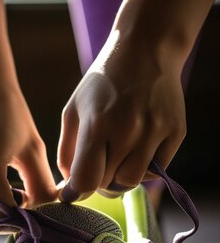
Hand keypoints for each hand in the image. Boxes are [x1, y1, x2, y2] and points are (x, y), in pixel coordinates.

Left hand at [58, 31, 186, 200]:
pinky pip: (156, 171)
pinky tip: (137, 147)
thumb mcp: (73, 111)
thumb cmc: (102, 84)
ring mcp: (155, 132)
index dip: (77, 191)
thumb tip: (71, 188)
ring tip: (116, 157)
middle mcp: (128, 130)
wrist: (145, 51)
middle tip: (96, 164)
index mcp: (97, 124)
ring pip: (133, 182)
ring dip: (120, 177)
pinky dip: (143, 168)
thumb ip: (67, 152)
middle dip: (97, 180)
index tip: (73, 190)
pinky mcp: (175, 132)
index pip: (86, 179)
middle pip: (108, 184)